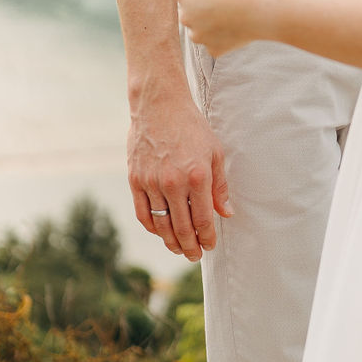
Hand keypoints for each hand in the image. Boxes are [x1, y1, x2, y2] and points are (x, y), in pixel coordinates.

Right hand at [128, 92, 231, 260]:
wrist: (160, 106)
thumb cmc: (191, 127)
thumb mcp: (214, 152)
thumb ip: (220, 186)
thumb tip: (226, 213)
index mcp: (197, 176)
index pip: (203, 219)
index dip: (207, 237)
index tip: (210, 246)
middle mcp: (174, 183)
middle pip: (182, 228)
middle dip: (190, 246)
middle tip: (195, 256)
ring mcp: (152, 182)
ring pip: (162, 225)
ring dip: (171, 242)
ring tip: (179, 248)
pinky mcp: (135, 180)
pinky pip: (143, 214)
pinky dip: (153, 228)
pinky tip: (161, 232)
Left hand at [173, 0, 268, 55]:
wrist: (259, 7)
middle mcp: (185, 15)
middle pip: (194, 5)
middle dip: (206, 0)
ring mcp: (199, 35)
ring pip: (203, 25)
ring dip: (214, 19)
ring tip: (234, 9)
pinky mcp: (214, 48)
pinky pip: (217, 41)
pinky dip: (225, 35)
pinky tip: (237, 25)